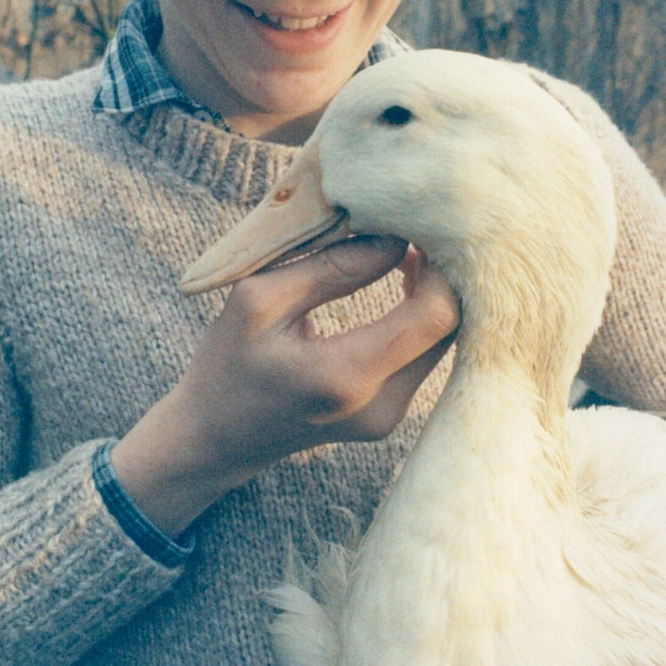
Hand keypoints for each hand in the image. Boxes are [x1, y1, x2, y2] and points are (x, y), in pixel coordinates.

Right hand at [111, 237, 458, 535]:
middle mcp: (382, 408)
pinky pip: (426, 354)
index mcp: (346, 376)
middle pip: (451, 329)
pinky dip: (421, 314)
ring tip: (401, 251)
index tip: (411, 229)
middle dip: (440, 273)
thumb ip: (331, 268)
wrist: (214, 436)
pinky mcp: (391, 416)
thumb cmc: (227, 362)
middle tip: (410, 231)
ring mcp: (390, 419)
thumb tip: (397, 239)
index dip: (438, 265)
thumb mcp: (261, 300)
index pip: (435, 317)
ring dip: (433, 291)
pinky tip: (399, 281)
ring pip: (444, 341)